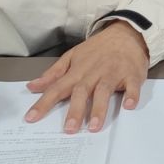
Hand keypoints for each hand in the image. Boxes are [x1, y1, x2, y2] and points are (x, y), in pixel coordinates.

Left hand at [25, 21, 149, 132]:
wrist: (126, 33)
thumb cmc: (98, 49)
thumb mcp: (72, 56)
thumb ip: (53, 73)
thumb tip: (33, 86)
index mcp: (77, 70)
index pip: (57, 87)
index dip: (44, 103)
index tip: (31, 118)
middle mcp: (93, 72)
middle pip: (81, 91)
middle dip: (74, 111)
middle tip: (69, 130)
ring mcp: (113, 73)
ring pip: (104, 90)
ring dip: (99, 108)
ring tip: (94, 126)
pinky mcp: (131, 75)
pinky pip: (132, 86)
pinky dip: (131, 96)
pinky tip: (128, 106)